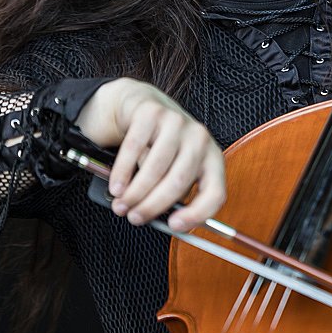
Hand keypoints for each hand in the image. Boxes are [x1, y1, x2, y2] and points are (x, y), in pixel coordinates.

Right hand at [75, 78, 225, 231]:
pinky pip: (134, 149)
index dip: (197, 214)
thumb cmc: (160, 147)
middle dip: (152, 206)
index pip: (215, 192)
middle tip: (134, 218)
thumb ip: (173, 195)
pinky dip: (122, 173)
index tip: (174, 226)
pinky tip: (116, 186)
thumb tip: (164, 224)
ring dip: (134, 193)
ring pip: (155, 168)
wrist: (142, 106)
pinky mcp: (152, 113)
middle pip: (179, 181)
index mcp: (212, 158)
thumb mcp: (175, 169)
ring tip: (121, 205)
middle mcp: (199, 138)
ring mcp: (177, 122)